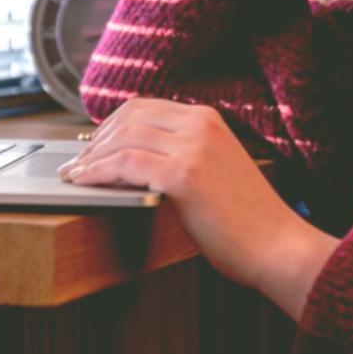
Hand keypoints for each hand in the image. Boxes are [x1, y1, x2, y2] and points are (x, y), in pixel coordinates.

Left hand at [58, 98, 339, 320]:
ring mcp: (193, 147)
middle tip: (78, 161)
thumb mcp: (215, 171)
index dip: (110, 125)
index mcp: (208, 119)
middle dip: (96, 139)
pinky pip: (125, 163)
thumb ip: (182, 156)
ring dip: (91, 157)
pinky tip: (85, 182)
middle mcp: (200, 124)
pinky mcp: (184, 174)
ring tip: (75, 174)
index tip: (92, 144)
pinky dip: (98, 172)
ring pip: (123, 138)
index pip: (144, 108)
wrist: (276, 245)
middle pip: (129, 117)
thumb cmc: (247, 221)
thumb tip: (135, 160)